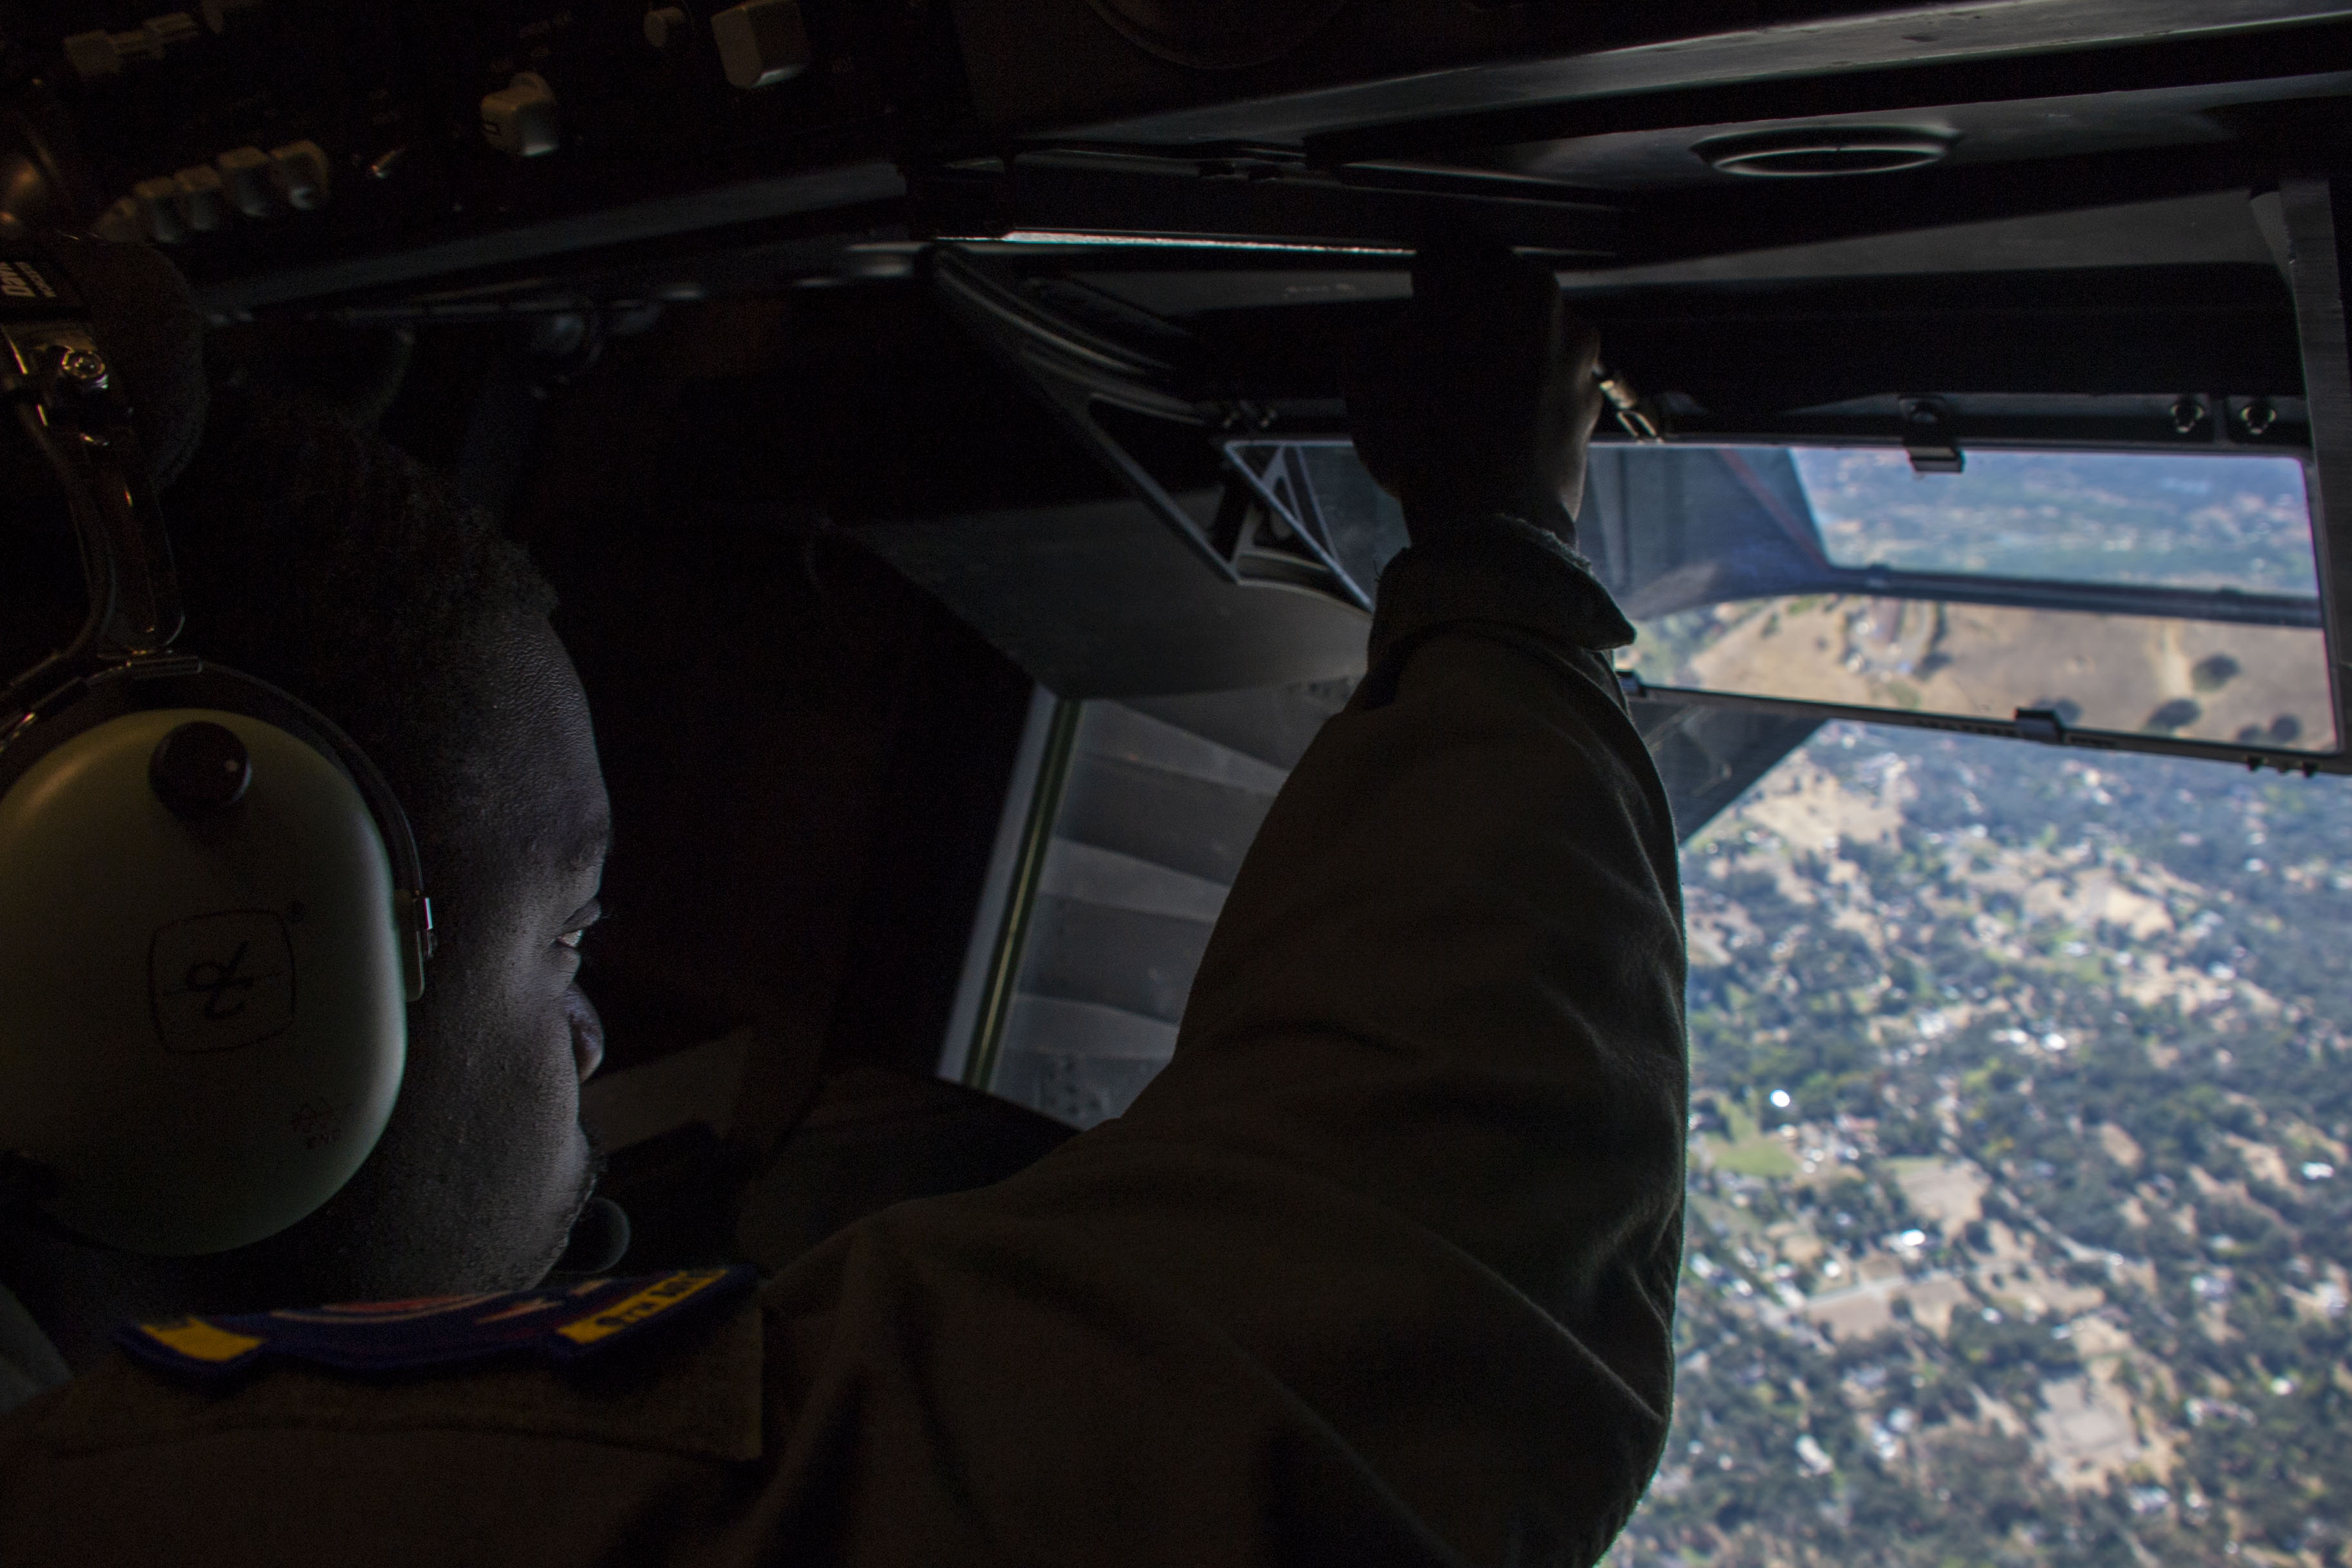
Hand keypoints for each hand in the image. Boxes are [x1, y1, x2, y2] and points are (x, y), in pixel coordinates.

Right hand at [1343, 246, 1602, 544]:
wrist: (1487, 520)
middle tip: (1426, 355)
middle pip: (1498, 301)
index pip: (1453, 250)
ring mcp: (1580, 367)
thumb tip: (1394, 339)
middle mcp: (1556, 312)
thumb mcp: (1366, 365)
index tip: (1414, 284)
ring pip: (1526, 350)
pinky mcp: (1588, 420)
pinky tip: (1483, 438)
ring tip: (1453, 407)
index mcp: (1505, 278)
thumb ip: (1383, 333)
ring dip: (1496, 366)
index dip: (1425, 271)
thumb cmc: (1424, 430)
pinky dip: (1519, 409)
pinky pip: (1543, 399)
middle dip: (1465, 321)